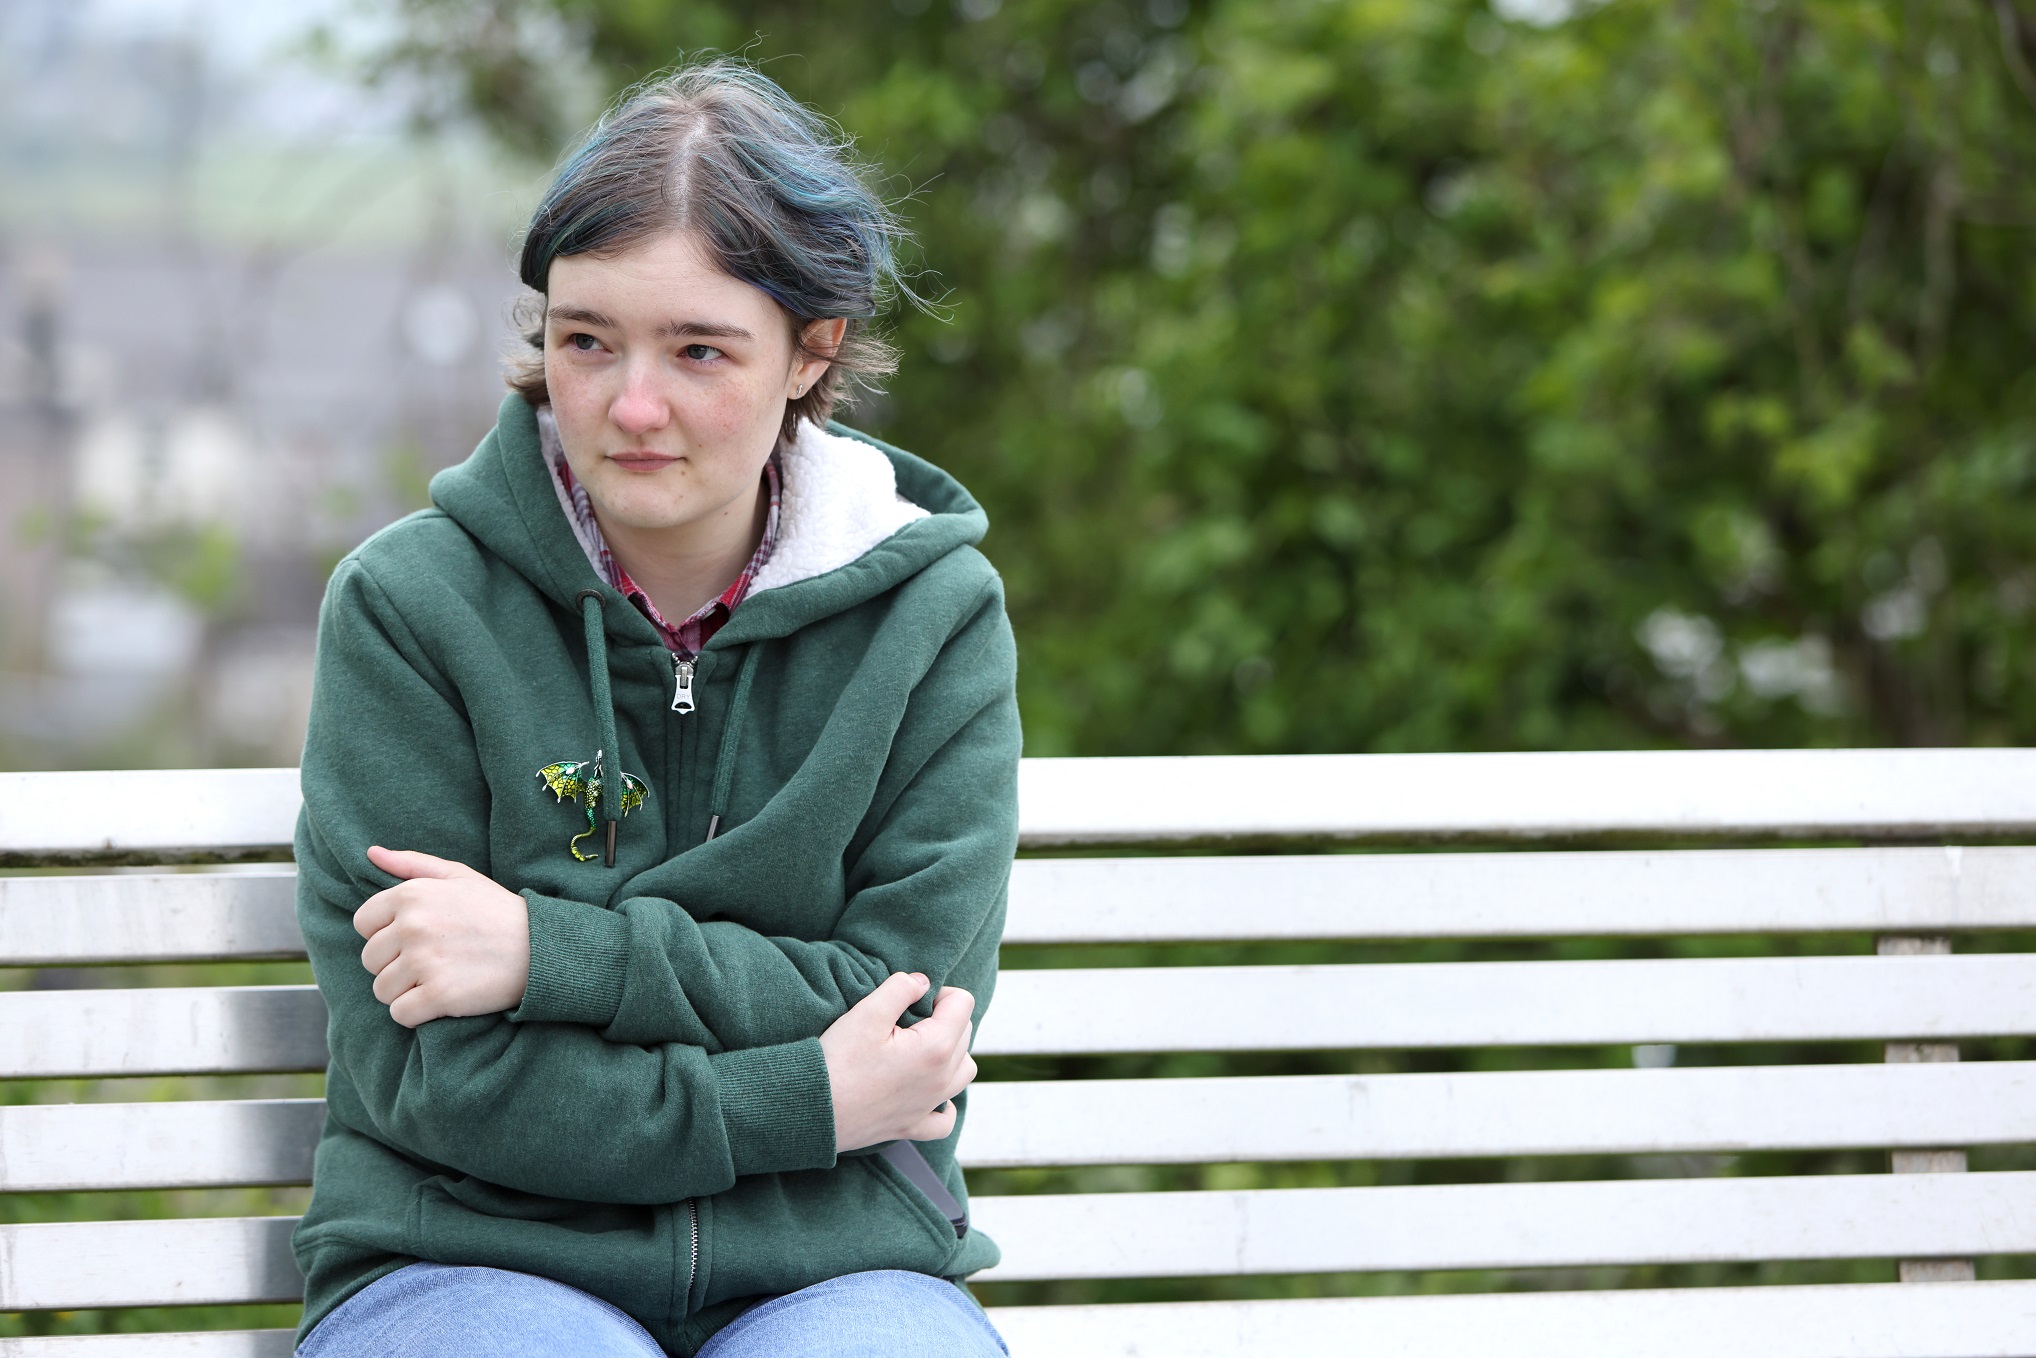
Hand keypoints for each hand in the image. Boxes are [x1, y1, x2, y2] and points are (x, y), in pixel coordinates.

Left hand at [354, 846, 529, 1027]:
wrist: (541, 947)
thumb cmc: (497, 910)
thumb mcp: (459, 876)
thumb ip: (412, 864)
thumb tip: (371, 853)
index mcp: (411, 895)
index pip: (363, 923)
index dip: (385, 934)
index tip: (413, 939)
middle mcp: (412, 927)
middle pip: (370, 960)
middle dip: (394, 965)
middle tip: (431, 962)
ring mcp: (424, 962)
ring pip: (382, 990)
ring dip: (405, 992)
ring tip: (437, 980)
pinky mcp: (439, 995)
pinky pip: (400, 1014)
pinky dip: (416, 1014)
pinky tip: (440, 1000)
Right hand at [820, 973, 976, 1153]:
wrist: (812, 1108)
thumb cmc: (839, 1060)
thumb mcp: (867, 1012)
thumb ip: (901, 988)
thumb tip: (922, 983)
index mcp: (936, 1047)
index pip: (963, 1003)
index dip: (938, 992)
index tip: (911, 1000)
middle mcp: (942, 1080)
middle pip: (965, 1034)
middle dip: (944, 1018)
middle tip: (906, 1019)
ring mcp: (928, 1107)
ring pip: (963, 1072)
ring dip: (951, 1054)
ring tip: (919, 1047)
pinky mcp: (912, 1127)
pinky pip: (944, 1120)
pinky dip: (944, 1105)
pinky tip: (927, 1092)